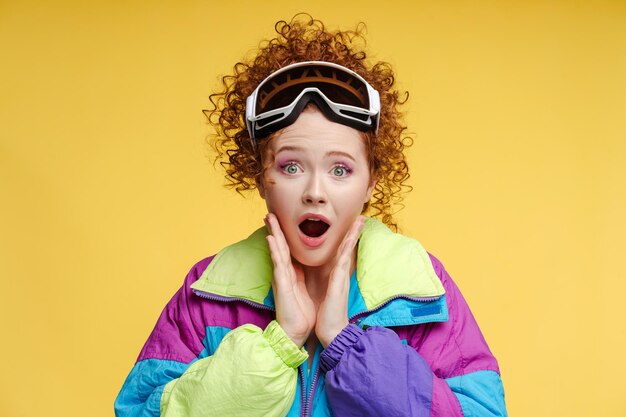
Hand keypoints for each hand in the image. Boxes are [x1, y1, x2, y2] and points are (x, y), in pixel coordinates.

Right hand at [265, 213, 315, 346]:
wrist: (297, 332)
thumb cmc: (301, 314)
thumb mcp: (304, 291)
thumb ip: (302, 278)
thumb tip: (304, 268)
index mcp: (292, 274)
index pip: (287, 250)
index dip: (284, 235)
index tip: (281, 220)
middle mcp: (284, 273)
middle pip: (280, 246)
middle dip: (276, 229)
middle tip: (270, 212)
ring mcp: (281, 278)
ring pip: (277, 250)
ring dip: (273, 233)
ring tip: (269, 217)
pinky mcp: (282, 285)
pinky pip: (278, 264)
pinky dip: (274, 250)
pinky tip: (271, 239)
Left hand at [316, 216, 365, 345]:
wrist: (332, 334)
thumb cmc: (328, 317)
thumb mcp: (327, 297)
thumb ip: (329, 286)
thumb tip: (329, 280)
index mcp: (336, 277)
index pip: (341, 253)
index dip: (346, 239)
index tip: (351, 227)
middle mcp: (341, 275)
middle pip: (347, 248)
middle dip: (353, 232)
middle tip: (361, 217)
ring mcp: (342, 278)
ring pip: (347, 251)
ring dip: (353, 235)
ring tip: (360, 221)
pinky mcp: (339, 283)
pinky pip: (342, 261)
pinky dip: (347, 248)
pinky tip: (350, 238)